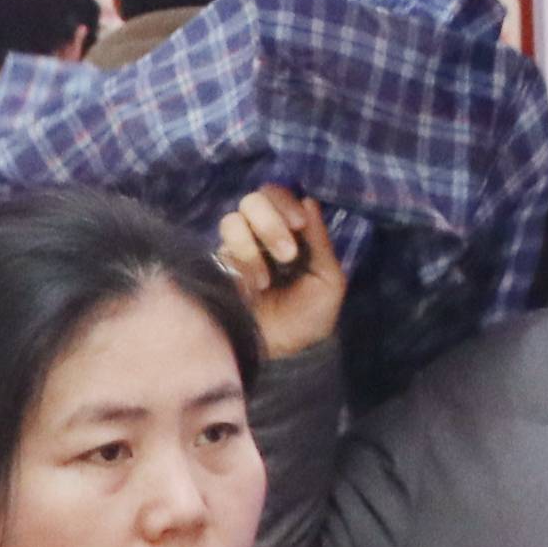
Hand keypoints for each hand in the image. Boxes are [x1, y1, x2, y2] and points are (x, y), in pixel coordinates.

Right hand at [218, 187, 347, 363]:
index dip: (289, 203)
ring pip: (238, 213)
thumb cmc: (306, 320)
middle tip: (288, 254)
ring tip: (268, 277)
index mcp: (293, 235)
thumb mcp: (327, 282)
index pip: (283, 196)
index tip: (300, 225)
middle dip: (275, 221)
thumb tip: (308, 199)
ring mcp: (239, 246)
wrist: (277, 351)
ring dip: (258, 242)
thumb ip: (320, 241)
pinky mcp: (219, 260)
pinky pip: (225, 237)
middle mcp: (264, 234)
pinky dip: (243, 256)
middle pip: (259, 195)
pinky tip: (253, 283)